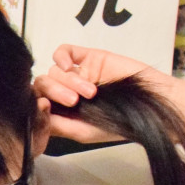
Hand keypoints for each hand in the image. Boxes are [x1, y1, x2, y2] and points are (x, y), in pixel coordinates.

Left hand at [35, 44, 167, 144]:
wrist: (149, 104)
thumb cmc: (119, 123)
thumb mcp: (83, 132)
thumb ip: (57, 125)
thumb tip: (34, 114)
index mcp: (63, 111)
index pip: (38, 102)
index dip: (36, 103)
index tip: (45, 107)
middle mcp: (66, 92)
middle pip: (43, 84)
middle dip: (55, 92)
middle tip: (74, 101)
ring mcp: (77, 74)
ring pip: (55, 70)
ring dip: (69, 81)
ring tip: (91, 92)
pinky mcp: (88, 57)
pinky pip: (64, 51)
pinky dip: (61, 57)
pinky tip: (70, 66)